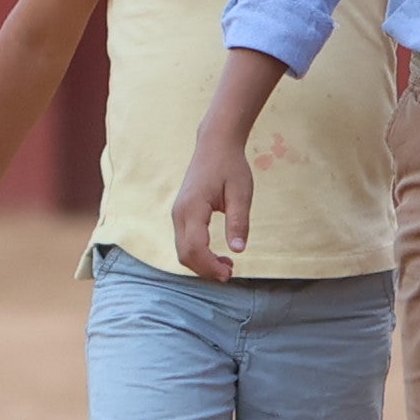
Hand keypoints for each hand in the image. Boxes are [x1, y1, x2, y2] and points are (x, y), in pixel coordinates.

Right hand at [170, 133, 252, 282]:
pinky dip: (198, 254)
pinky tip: (217, 255)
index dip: (210, 266)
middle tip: (231, 273)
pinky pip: (184, 241)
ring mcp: (178, 213)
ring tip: (227, 265)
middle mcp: (179, 212)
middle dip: (205, 269)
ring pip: (182, 250)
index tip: (231, 274)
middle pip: (184, 253)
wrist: (215, 145)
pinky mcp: (181, 214)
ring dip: (202, 263)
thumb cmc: (230, 167)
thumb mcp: (241, 193)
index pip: (194, 247)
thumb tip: (238, 250)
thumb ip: (239, 222)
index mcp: (192, 208)